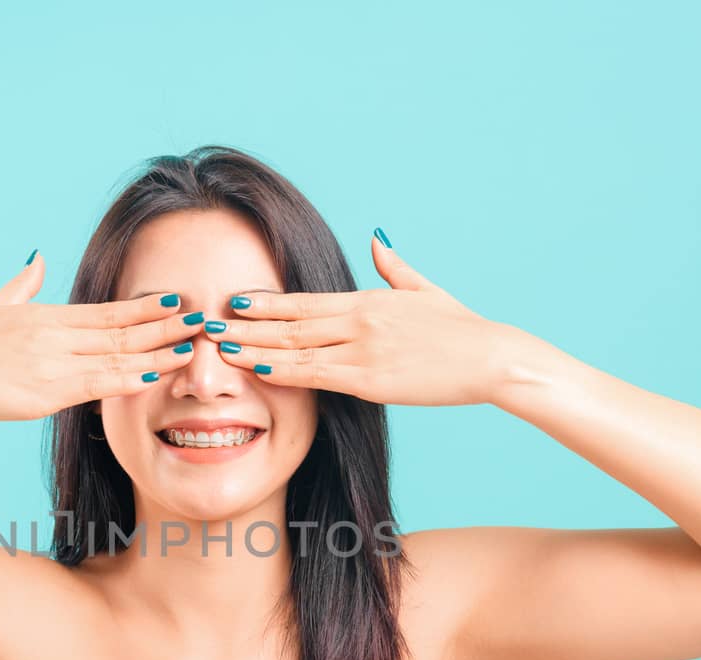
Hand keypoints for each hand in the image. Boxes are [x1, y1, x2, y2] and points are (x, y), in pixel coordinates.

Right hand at [0, 254, 201, 420]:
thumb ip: (22, 286)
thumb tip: (38, 258)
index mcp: (46, 315)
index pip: (108, 310)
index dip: (145, 306)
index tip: (178, 300)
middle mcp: (54, 334)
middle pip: (122, 329)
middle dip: (166, 326)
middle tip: (205, 319)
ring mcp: (50, 362)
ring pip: (115, 356)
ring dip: (158, 352)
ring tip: (194, 348)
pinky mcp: (41, 392)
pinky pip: (94, 384)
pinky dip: (127, 379)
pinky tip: (154, 376)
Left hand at [210, 235, 522, 406]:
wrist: (492, 357)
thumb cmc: (462, 330)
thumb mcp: (426, 290)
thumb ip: (394, 267)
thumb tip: (375, 238)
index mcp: (368, 301)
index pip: (303, 301)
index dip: (266, 302)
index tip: (234, 301)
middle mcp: (359, 321)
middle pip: (290, 322)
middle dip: (247, 323)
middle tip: (208, 321)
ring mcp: (363, 350)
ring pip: (296, 348)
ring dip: (255, 348)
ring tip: (220, 346)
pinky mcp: (372, 380)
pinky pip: (318, 375)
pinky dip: (284, 371)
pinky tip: (257, 369)